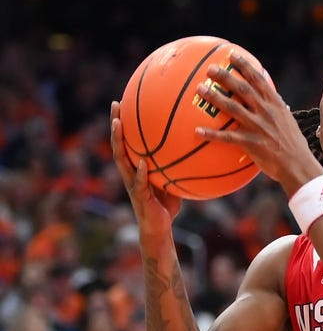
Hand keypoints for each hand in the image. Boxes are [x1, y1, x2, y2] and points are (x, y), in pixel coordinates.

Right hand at [110, 101, 181, 234]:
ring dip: (118, 142)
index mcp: (136, 168)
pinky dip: (140, 173)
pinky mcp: (139, 198)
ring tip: (117, 124)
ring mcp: (132, 184)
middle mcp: (130, 173)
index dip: (125, 123)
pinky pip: (138, 183)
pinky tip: (142, 163)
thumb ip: (178, 166)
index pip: (129, 141)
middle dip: (115, 123)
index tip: (125, 102)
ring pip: (121, 160)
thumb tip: (197, 148)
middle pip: (119, 144)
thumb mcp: (174, 181)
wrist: (159, 229)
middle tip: (115, 103)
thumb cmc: (167, 205)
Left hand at [193, 53, 322, 195]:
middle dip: (226, 76)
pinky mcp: (251, 144)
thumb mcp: (289, 123)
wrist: (298, 166)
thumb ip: (279, 111)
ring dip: (214, 97)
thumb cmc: (294, 146)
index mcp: (276, 105)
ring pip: (232, 108)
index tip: (232, 55)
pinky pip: (227, 138)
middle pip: (243, 89)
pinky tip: (197, 131)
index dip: (245, 66)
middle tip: (211, 68)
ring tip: (200, 89)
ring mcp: (258, 127)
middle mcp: (266, 112)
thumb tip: (276, 101)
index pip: (259, 80)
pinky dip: (211, 134)